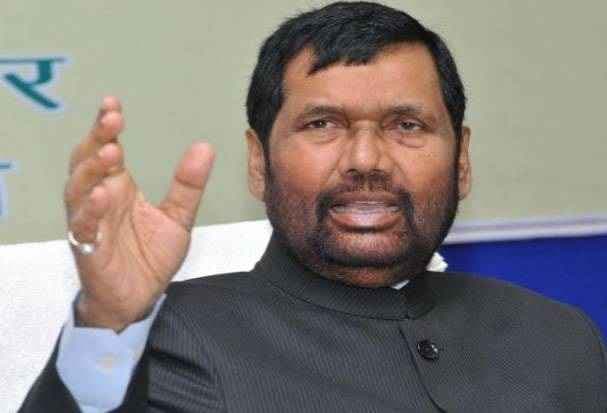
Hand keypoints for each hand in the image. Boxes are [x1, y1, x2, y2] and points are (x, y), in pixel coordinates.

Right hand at [65, 97, 214, 330]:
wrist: (141, 298)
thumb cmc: (150, 256)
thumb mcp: (177, 217)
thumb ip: (188, 185)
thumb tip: (204, 147)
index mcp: (119, 188)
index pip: (106, 149)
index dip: (106, 126)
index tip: (113, 104)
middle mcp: (100, 200)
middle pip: (87, 162)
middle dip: (97, 139)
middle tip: (112, 121)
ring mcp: (91, 223)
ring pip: (78, 190)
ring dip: (92, 170)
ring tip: (111, 154)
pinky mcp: (89, 249)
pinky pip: (83, 227)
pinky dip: (90, 212)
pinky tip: (102, 197)